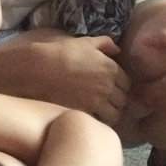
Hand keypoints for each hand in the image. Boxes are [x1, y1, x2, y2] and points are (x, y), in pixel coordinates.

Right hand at [0, 32, 131, 124]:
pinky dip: (98, 121)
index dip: (120, 87)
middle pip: (123, 101)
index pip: (127, 84)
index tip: (111, 89)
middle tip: (105, 102)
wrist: (38, 70)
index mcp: (111, 68)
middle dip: (116, 102)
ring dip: (109, 114)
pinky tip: (89, 116)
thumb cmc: (61, 53)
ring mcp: (97, 102)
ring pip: (114, 115)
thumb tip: (117, 50)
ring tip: (99, 112)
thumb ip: (105, 44)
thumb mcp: (84, 42)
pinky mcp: (84, 113)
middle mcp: (108, 86)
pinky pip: (100, 122)